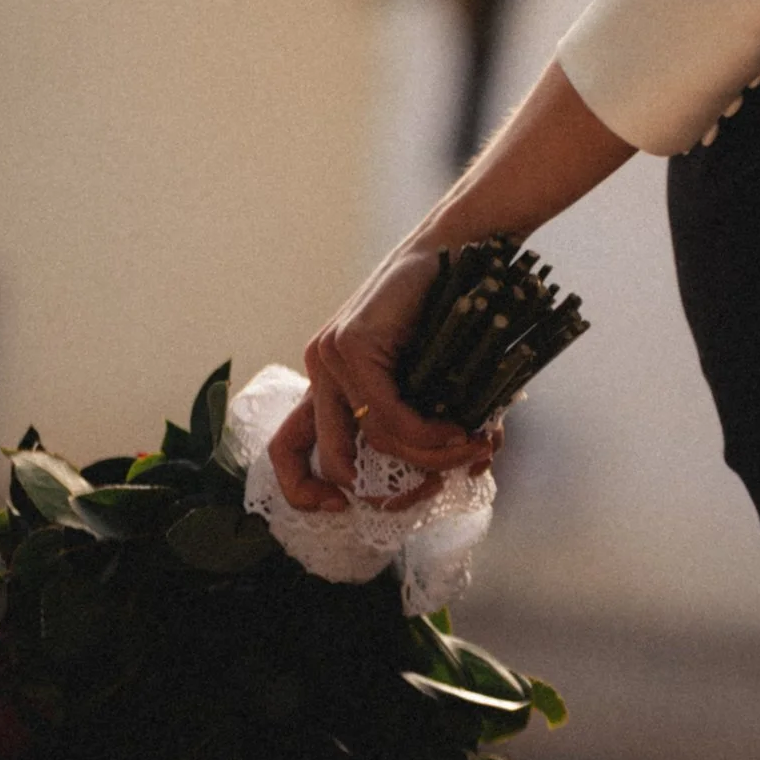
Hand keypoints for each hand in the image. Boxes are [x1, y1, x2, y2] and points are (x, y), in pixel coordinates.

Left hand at [274, 244, 503, 508]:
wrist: (456, 249)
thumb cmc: (451, 315)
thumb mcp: (431, 379)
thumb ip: (430, 424)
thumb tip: (465, 475)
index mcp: (328, 384)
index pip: (287, 450)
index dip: (305, 491)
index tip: (345, 510)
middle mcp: (319, 372)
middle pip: (330, 462)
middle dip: (387, 491)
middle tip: (435, 487)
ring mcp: (329, 357)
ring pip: (373, 442)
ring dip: (430, 459)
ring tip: (472, 450)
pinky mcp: (352, 345)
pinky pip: (389, 415)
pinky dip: (429, 435)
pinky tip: (461, 433)